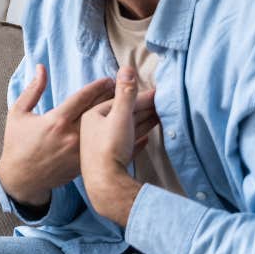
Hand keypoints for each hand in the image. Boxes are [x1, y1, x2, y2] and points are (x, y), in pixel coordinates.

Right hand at [0, 66, 117, 207]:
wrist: (21, 179)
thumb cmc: (16, 145)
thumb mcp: (18, 114)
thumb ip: (32, 90)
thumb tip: (40, 67)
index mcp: (56, 120)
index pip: (82, 98)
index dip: (98, 87)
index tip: (109, 80)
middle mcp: (71, 135)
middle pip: (98, 111)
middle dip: (112, 97)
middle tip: (125, 88)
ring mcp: (79, 151)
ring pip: (104, 129)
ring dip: (118, 117)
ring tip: (131, 107)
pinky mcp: (83, 163)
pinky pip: (104, 146)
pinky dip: (115, 137)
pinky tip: (127, 130)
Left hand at [79, 66, 161, 223]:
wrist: (106, 185)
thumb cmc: (110, 148)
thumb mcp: (120, 116)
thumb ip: (126, 94)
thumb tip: (126, 69)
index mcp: (92, 117)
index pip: (119, 102)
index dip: (140, 97)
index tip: (157, 94)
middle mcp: (94, 132)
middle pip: (123, 115)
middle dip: (143, 109)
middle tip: (162, 103)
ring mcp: (102, 148)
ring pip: (126, 130)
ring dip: (143, 123)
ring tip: (160, 116)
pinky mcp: (112, 164)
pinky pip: (127, 148)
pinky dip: (137, 141)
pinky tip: (146, 140)